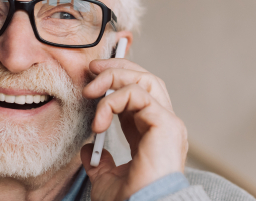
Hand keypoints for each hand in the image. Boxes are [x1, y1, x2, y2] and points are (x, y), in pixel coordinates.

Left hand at [80, 58, 187, 200]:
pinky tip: (100, 122)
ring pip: (145, 79)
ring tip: (91, 91)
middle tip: (91, 70)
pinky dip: (113, 101)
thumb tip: (87, 150)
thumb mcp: (106, 178)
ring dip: (114, 77)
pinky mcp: (165, 123)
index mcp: (152, 134)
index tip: (92, 79)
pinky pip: (137, 95)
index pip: (138, 94)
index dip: (116, 81)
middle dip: (117, 68)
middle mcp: (163, 124)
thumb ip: (100, 162)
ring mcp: (167, 122)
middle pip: (146, 79)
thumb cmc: (130, 200)